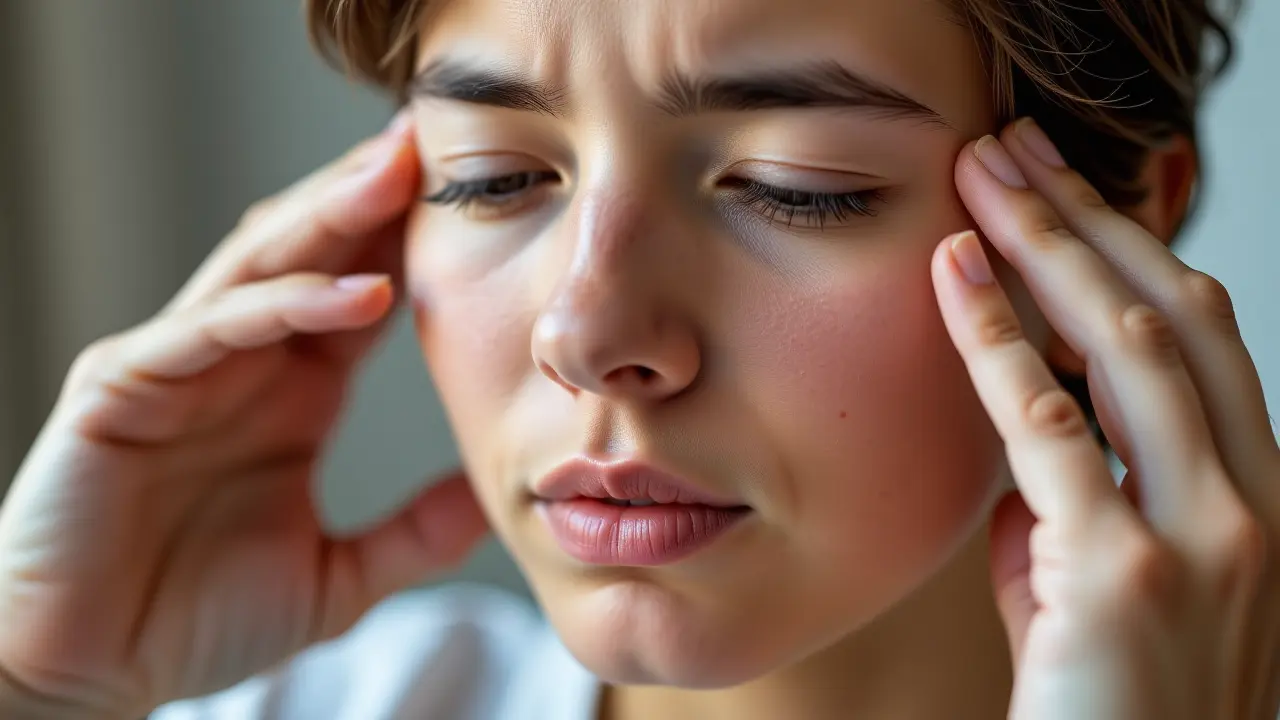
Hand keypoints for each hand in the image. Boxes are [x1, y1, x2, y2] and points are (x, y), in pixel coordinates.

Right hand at [0, 112, 488, 717]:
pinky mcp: (123, 388)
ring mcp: (179, 368)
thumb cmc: (196, 619)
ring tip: (396, 175)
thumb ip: (416, 534)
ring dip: (329, 219)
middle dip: (371, 198)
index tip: (481, 204)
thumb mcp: (339, 576)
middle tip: (435, 144)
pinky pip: (209, 329)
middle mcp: (241, 364)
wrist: (89, 675)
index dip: (413, 246)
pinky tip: (356, 295)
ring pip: (260, 269)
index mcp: (294, 392)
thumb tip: (496, 497)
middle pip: (314, 256)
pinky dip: (281, 305)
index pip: (362, 293)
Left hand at [933, 120, 1278, 718]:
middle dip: (1090, 220)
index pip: (1202, 341)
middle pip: (1178, 316)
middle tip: (1011, 150)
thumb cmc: (1101, 711)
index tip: (1059, 195)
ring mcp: (1206, 542)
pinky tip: (955, 274)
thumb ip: (1064, 513)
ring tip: (979, 180)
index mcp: (1258, 502)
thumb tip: (1018, 442)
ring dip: (1048, 247)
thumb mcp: (1088, 595)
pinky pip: (1051, 429)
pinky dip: (997, 339)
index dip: (1131, 251)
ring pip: (1130, 348)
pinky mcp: (1127, 579)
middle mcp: (1257, 509)